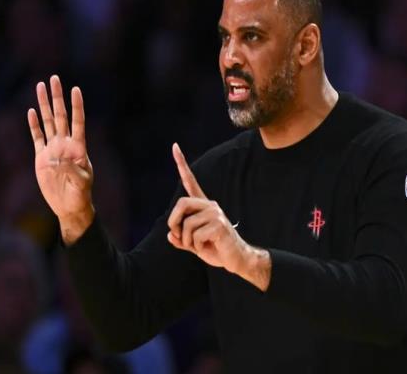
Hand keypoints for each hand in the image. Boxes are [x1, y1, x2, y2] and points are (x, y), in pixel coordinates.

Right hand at [28, 75, 93, 244]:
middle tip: (54, 78)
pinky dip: (34, 125)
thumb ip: (72, 171)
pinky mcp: (42, 157)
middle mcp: (65, 144)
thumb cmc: (80, 194)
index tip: (76, 89)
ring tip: (41, 86)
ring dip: (44, 105)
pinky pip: (37, 137)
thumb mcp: (81, 183)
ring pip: (48, 122)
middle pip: (61, 115)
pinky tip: (32, 112)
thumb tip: (58, 161)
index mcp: (78, 147)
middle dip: (57, 97)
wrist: (69, 205)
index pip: (78, 121)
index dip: (77, 106)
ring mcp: (53, 149)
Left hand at [167, 143, 246, 273]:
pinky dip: (196, 247)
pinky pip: (195, 236)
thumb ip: (182, 239)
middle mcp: (210, 205)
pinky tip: (207, 247)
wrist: (237, 260)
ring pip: (187, 225)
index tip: (174, 146)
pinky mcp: (219, 225)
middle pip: (181, 203)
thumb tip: (170, 236)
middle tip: (177, 235)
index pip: (190, 181)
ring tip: (198, 246)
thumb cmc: (216, 249)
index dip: (181, 164)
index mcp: (203, 206)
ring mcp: (215, 214)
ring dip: (187, 241)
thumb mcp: (194, 245)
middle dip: (174, 222)